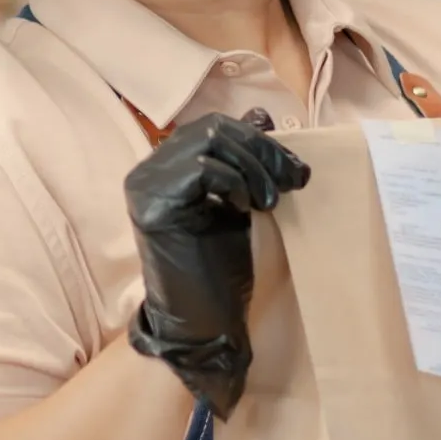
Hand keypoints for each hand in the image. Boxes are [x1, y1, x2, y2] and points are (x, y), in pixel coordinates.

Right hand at [124, 110, 309, 419]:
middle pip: (213, 129)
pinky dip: (231, 182)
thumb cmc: (220, 271)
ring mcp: (145, 185)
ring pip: (207, 142)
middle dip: (263, 150)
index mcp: (169, 167)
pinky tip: (244, 207)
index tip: (295, 169)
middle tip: (295, 181)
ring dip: (253, 167)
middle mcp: (150, 170)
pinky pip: (198, 168)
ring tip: (271, 200)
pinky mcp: (150, 205)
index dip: (259, 138)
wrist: (201, 324)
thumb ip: (244, 164)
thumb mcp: (240, 204)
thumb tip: (261, 115)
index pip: (215, 127)